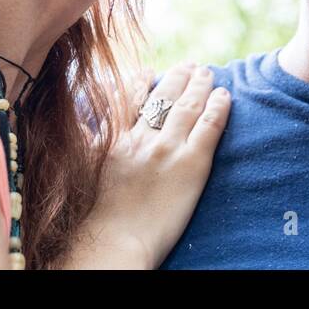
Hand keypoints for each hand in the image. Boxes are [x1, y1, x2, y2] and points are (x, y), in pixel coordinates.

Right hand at [66, 62, 229, 268]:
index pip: (130, 100)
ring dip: (200, 84)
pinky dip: (218, 106)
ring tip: (209, 74)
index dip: (142, 81)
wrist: (113, 243)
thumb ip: (89, 144)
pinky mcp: (192, 163)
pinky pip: (209, 125)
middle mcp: (141, 139)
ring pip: (188, 105)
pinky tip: (225, 96)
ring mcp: (167, 149)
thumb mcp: (83, 171)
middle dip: (177, 77)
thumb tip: (84, 127)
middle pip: (163, 97)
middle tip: (189, 66)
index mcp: (114, 140)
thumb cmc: (94, 219)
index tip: (149, 70)